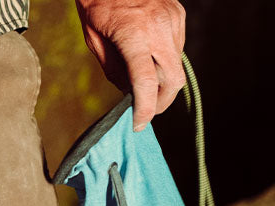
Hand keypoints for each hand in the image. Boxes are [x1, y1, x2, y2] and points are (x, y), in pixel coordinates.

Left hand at [75, 0, 186, 130]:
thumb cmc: (98, 5)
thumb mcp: (96, 43)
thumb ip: (115, 73)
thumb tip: (130, 96)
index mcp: (134, 35)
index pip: (146, 84)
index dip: (145, 110)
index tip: (139, 124)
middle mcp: (159, 27)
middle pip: (173, 81)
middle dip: (161, 102)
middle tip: (146, 111)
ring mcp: (173, 20)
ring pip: (177, 67)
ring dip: (163, 82)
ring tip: (144, 82)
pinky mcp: (178, 15)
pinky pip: (177, 50)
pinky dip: (166, 62)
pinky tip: (150, 58)